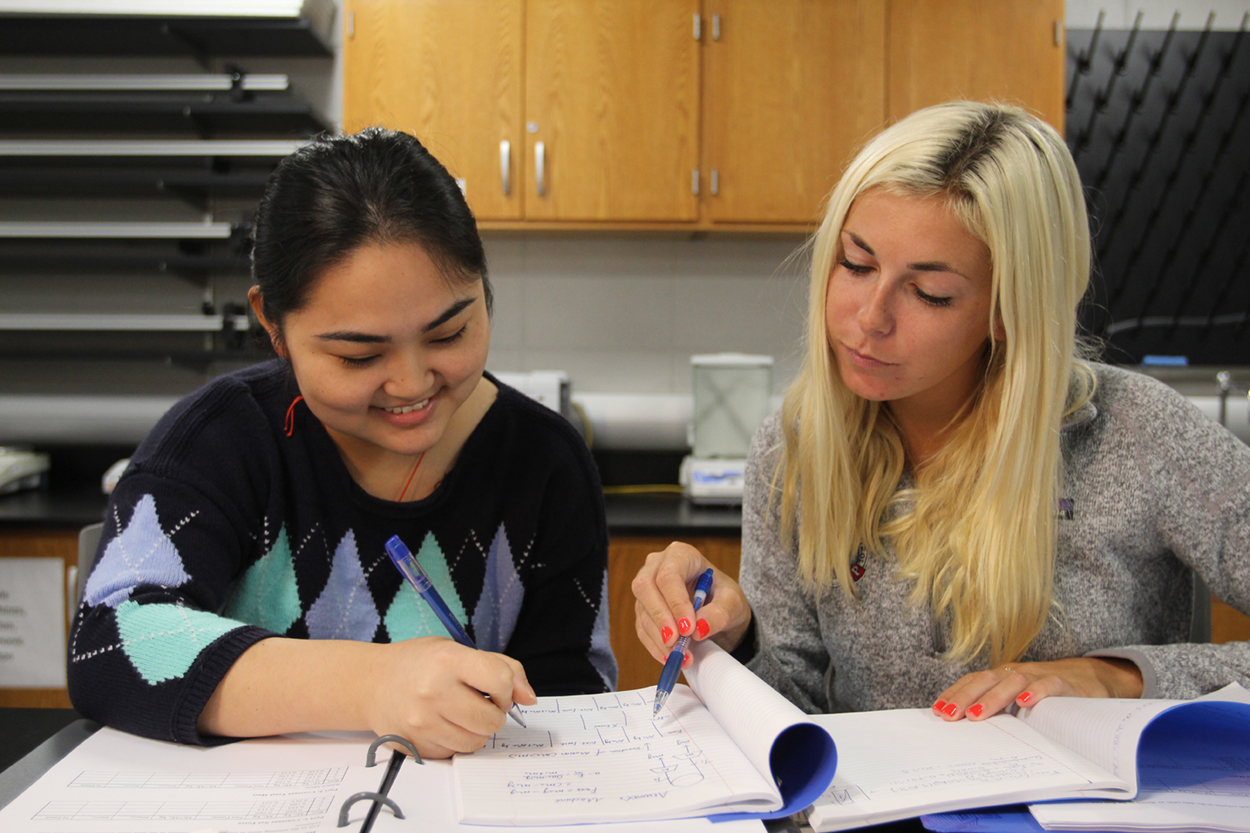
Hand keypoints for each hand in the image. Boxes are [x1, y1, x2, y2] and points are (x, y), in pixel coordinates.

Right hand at [367, 637, 535, 757]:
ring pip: (476, 742)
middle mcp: (433, 691)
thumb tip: (529, 698)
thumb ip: (500, 667)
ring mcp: (421, 722)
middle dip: (494, 714)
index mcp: (447, 660)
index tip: (498, 690)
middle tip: (479, 703)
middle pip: (492, 719)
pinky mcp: (414, 745)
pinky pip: (455, 753)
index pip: (500, 679)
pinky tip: (443, 724)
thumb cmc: (419, 663)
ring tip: (461, 714)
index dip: (508, 688)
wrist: (371, 683)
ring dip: (477, 731)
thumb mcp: (457, 650)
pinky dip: (456, 742)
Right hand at [631, 541, 751, 668]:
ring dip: (659, 637)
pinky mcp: (643, 610)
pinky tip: (670, 658)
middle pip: (645, 587)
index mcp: (681, 555)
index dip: (675, 601)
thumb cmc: (724, 598)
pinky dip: (655, 646)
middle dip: (660, 618)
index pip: (669, 574)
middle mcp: (657, 566)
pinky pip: (642, 628)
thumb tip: (699, 629)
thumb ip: (719, 613)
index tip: (688, 628)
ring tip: (681, 657)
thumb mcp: (732, 603)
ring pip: (642, 610)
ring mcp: (647, 588)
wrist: (718, 610)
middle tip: (675, 643)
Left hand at [933, 657, 1144, 720]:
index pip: (973, 682)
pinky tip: (1025, 703)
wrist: (1088, 679)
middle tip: (949, 716)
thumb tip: (967, 725)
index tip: (937, 710)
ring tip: (977, 715)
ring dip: (992, 698)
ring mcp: (1038, 676)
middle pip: (986, 680)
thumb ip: (998, 709)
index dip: (955, 694)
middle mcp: (1015, 673)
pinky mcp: (1063, 685)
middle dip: (964, 697)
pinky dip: (1036, 692)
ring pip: (1012, 682)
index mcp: (1002, 677)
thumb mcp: (1018, 700)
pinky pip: (1048, 685)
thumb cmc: (1046, 693)